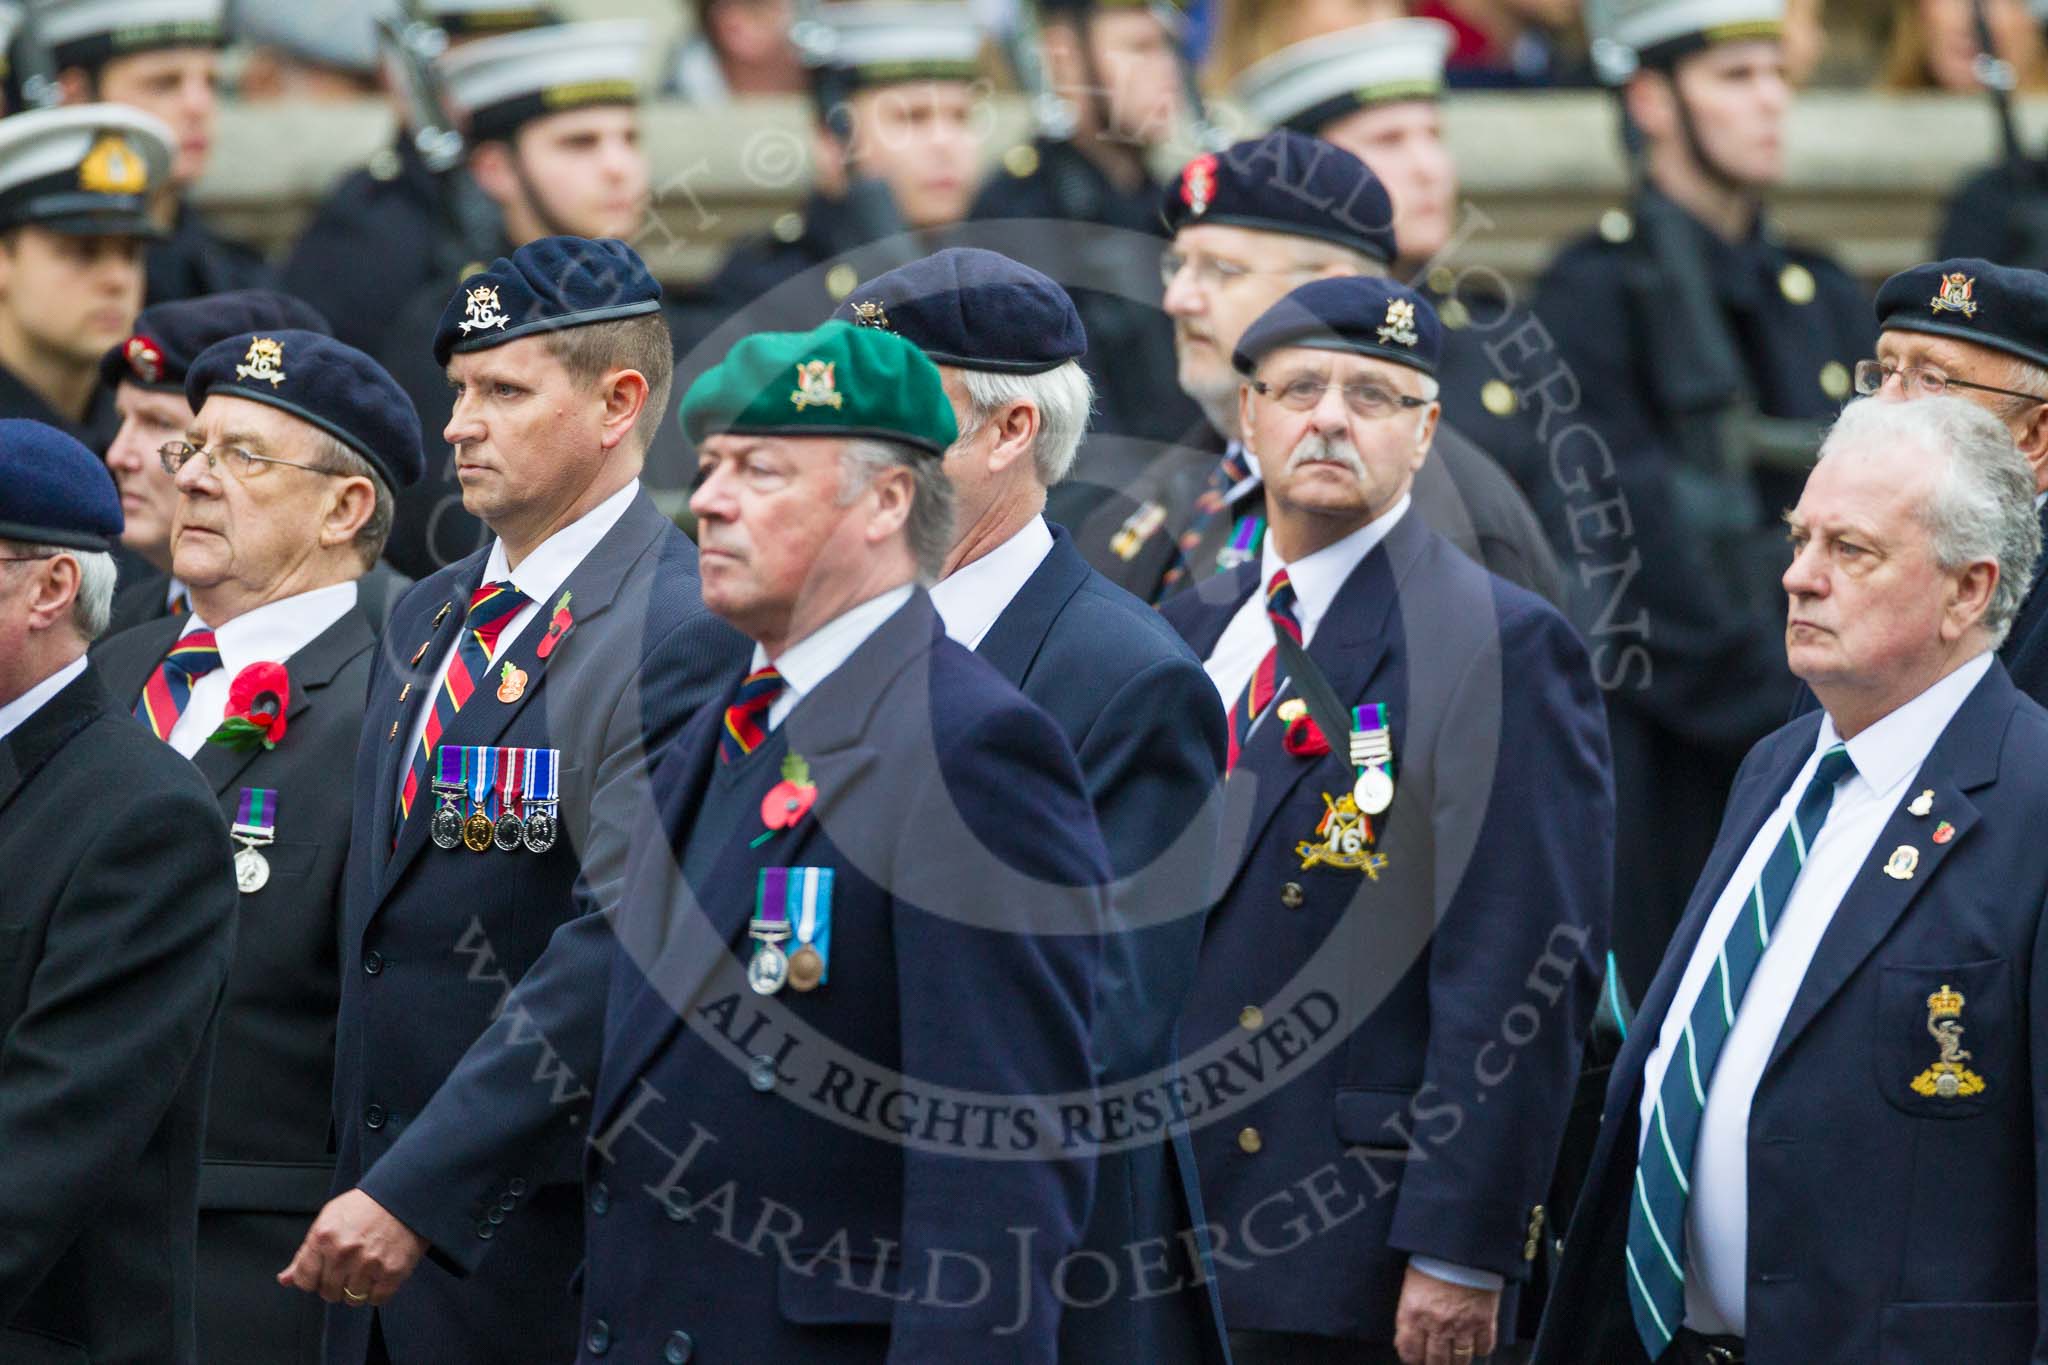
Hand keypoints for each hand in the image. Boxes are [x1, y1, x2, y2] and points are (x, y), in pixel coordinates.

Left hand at [276, 1189, 428, 1306]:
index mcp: (323, 1237)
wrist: (405, 1194)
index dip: (314, 1279)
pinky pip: (376, 1299)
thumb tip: (285, 1280)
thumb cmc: (365, 1206)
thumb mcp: (329, 1220)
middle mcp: (343, 1252)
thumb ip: (306, 1253)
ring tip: (367, 1268)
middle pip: (328, 1293)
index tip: (324, 1272)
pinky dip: (378, 1291)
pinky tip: (381, 1272)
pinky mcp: (392, 1271)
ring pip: (352, 1298)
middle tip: (350, 1266)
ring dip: (359, 1288)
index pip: (304, 1280)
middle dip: (337, 1284)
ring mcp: (368, 1263)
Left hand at [1393, 1263, 1500, 1364]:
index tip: (1414, 1359)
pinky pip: (1484, 1347)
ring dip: (1457, 1363)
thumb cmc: (1435, 1257)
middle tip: (1435, 1363)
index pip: (1408, 1350)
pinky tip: (1477, 1347)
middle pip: (1435, 1360)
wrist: (1464, 1245)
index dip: (1411, 1359)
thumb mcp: (1412, 1282)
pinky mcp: (1484, 1321)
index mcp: (1413, 1313)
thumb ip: (1411, 1308)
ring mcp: (1462, 1325)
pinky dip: (1481, 1350)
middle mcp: (1436, 1324)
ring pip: (1460, 1359)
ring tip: (1456, 1361)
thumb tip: (1411, 1327)